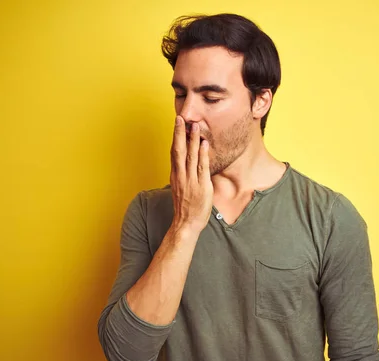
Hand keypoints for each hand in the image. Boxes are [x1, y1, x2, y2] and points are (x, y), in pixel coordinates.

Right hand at [169, 116, 212, 234]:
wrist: (186, 223)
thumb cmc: (185, 207)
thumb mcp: (181, 188)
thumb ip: (184, 175)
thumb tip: (188, 164)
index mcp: (176, 175)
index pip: (174, 152)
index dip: (175, 137)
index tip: (177, 123)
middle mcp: (181, 176)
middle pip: (179, 150)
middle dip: (179, 133)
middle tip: (180, 118)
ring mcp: (191, 181)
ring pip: (190, 156)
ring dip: (192, 140)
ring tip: (194, 125)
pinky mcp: (201, 186)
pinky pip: (202, 167)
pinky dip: (203, 155)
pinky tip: (204, 143)